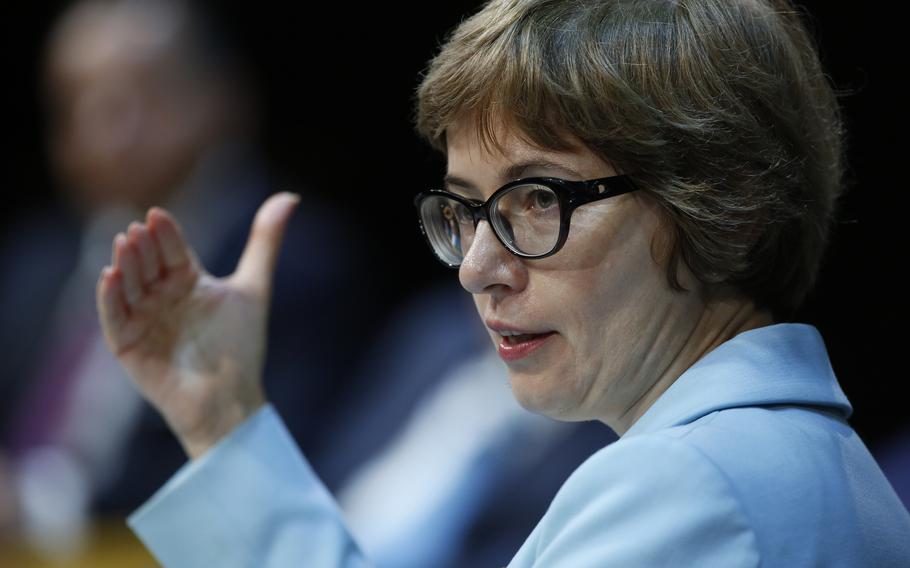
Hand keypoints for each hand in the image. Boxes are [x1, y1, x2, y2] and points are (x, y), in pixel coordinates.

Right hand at [96, 192, 299, 458]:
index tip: (158, 215)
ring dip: (124, 265)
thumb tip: (290, 197)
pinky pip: (114, 317)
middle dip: (143, 246)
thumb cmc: (242, 346)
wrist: (232, 399)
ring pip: (128, 285)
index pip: (172, 250)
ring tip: (123, 244)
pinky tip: (110, 276)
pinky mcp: (127, 345)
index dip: (164, 234)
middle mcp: (161, 296)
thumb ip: (266, 242)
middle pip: (148, 264)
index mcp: (187, 280)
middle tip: (138, 228)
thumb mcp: (254, 287)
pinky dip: (109, 298)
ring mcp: (143, 319)